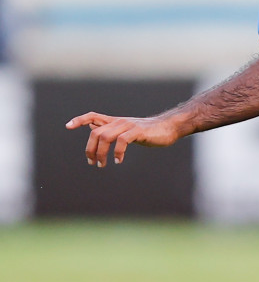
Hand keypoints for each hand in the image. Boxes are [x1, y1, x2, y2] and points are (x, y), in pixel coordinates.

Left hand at [65, 112, 183, 166]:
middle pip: (96, 133)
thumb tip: (92, 127)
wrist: (169, 127)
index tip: (68, 127)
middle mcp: (119, 122)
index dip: (79, 120)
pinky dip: (117, 152)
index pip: (93, 116)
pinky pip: (122, 141)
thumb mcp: (126, 129)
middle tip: (92, 163)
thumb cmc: (148, 131)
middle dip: (90, 150)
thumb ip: (110, 128)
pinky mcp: (137, 131)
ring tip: (102, 165)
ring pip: (105, 137)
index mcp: (115, 121)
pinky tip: (118, 161)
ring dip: (101, 153)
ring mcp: (128, 126)